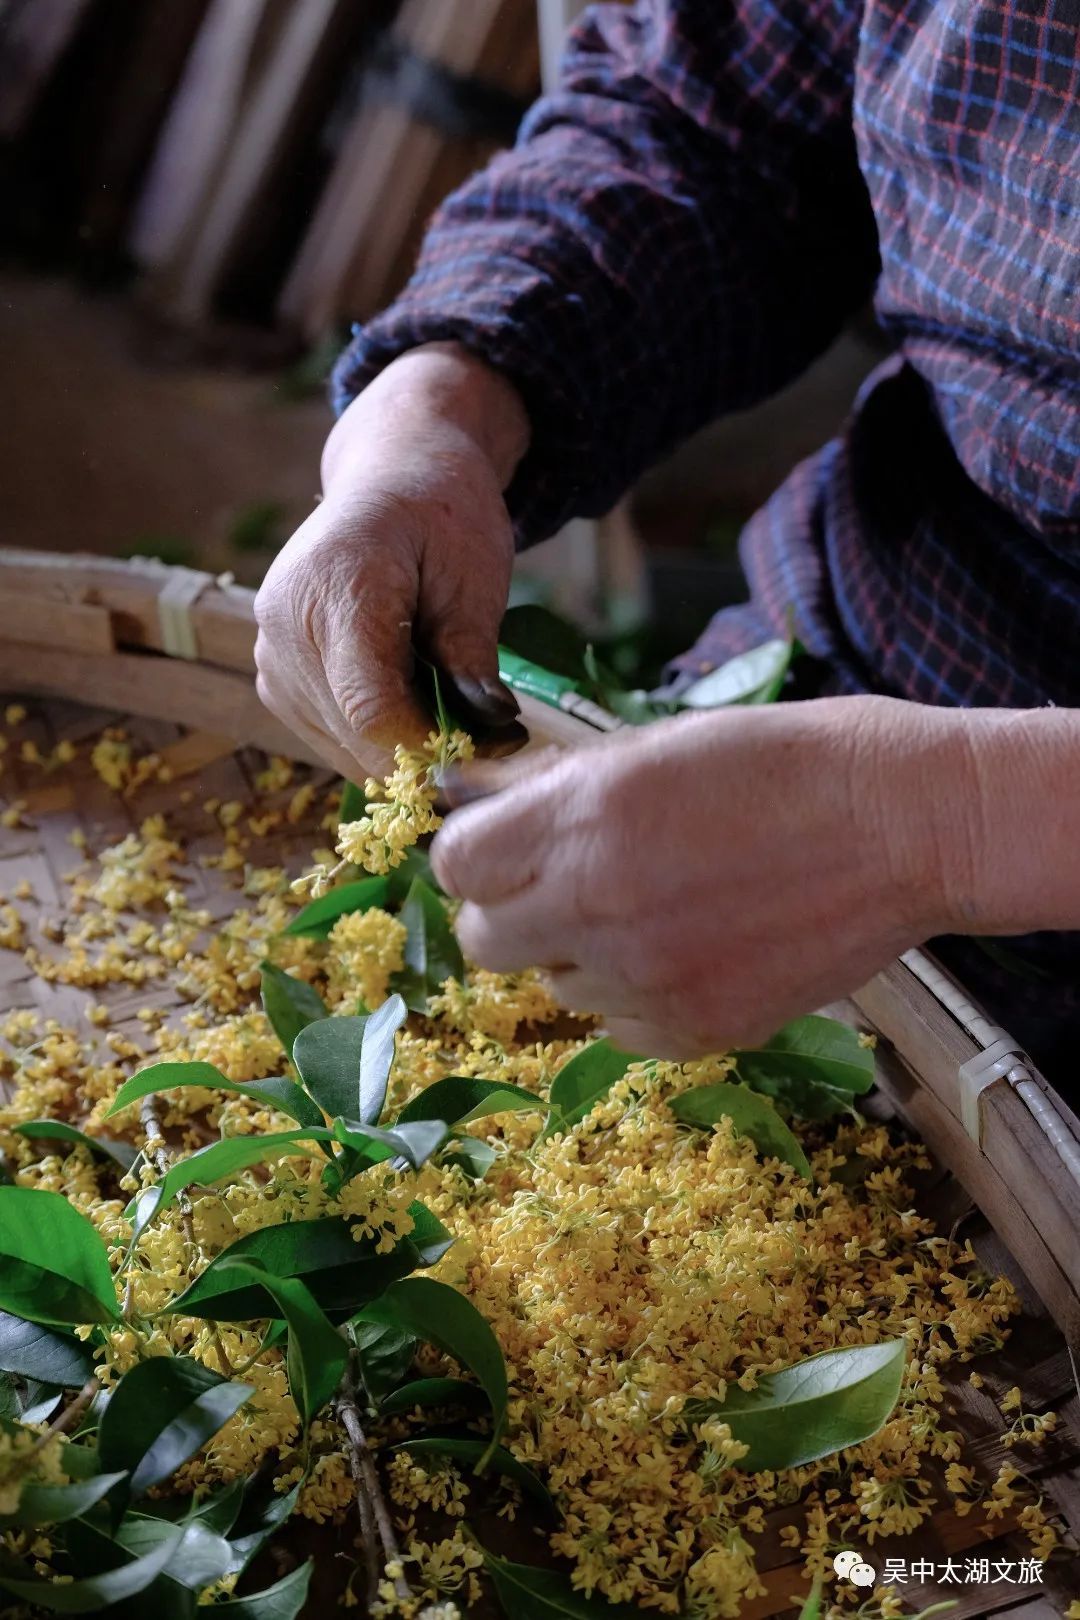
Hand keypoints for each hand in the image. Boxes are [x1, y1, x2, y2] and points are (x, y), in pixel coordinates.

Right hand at [254, 343, 529, 778]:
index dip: (428, 748)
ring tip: (452, 712)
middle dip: (424, 755)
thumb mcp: (475, 576)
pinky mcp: (272, 676)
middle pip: (355, 735)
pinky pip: (327, 735)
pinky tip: (412, 704)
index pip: (371, 709)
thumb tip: (491, 732)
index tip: (485, 754)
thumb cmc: (441, 516)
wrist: (390, 476)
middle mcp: (287, 625)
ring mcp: (271, 654)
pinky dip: (375, 739)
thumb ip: (474, 656)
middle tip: (490, 742)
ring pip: (341, 746)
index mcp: (336, 586)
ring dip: (401, 751)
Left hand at [431, 697, 979, 1057]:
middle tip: (572, 883)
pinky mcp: (700, 1029)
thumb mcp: (654, 745)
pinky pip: (619, 1030)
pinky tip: (694, 947)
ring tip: (660, 906)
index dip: (478, 856)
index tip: (509, 849)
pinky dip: (639, 997)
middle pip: (486, 942)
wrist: (904, 826)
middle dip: (516, 910)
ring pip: (558, 987)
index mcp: (582, 820)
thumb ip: (553, 785)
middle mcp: (598, 906)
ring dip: (584, 953)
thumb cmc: (785, 762)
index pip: (455, 867)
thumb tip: (471, 801)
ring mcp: (648, 979)